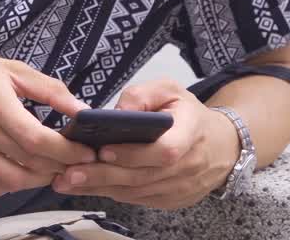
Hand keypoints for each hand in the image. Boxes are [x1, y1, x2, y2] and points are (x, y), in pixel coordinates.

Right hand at [0, 51, 96, 196]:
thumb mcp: (11, 69)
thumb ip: (49, 89)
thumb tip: (81, 109)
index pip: (36, 138)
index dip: (66, 150)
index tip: (86, 151)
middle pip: (29, 163)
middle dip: (60, 166)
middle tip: (76, 161)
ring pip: (12, 181)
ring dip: (39, 180)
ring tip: (52, 168)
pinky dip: (12, 185)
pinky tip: (22, 171)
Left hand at [52, 79, 239, 208]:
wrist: (221, 145)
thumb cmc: (189, 114)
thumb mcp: (170, 90)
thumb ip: (142, 95)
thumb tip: (116, 112)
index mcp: (191, 133)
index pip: (164, 150)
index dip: (133, 153)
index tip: (103, 149)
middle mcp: (189, 165)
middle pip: (143, 176)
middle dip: (103, 175)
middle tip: (70, 173)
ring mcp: (182, 187)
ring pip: (137, 192)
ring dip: (101, 188)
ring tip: (68, 182)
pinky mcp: (173, 200)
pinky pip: (139, 200)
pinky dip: (112, 194)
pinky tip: (88, 187)